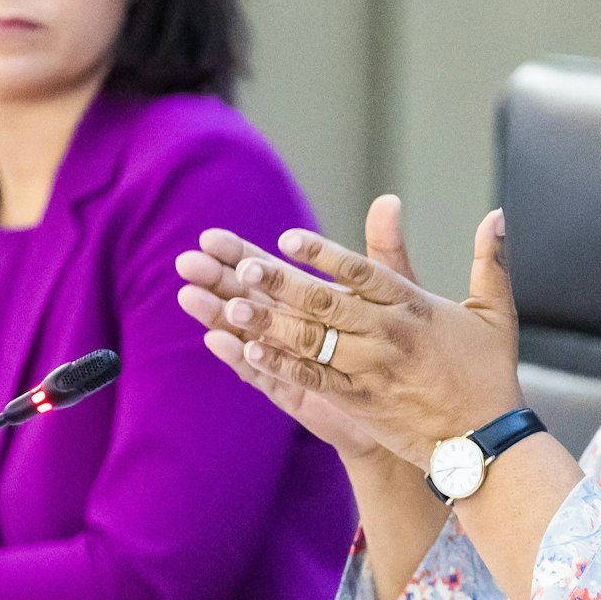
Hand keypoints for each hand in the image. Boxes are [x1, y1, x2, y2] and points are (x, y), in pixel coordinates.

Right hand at [176, 196, 418, 464]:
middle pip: (245, 298)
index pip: (264, 270)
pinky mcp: (294, 390)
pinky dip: (242, 357)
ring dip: (217, 315)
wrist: (413, 400)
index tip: (209, 237)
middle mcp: (289, 326)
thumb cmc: (399, 343)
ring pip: (245, 334)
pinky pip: (263, 374)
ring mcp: (288, 359)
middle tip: (187, 262)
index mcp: (305, 298)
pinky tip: (218, 340)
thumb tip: (389, 199)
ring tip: (190, 297)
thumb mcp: (394, 293)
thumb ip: (383, 251)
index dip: (236, 254)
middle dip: (217, 280)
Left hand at [198, 197, 523, 467]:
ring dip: (269, 322)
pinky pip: (312, 381)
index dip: (322, 253)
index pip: (362, 271)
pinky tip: (249, 352)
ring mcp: (371, 371)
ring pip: (312, 341)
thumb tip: (496, 213)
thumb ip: (489, 260)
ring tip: (233, 305)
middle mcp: (389, 334)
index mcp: (415, 306)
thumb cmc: (490, 374)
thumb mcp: (495, 312)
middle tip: (243, 267)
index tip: (287, 238)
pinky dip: (279, 365)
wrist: (488, 442)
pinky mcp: (361, 404)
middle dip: (281, 283)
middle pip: (326, 303)